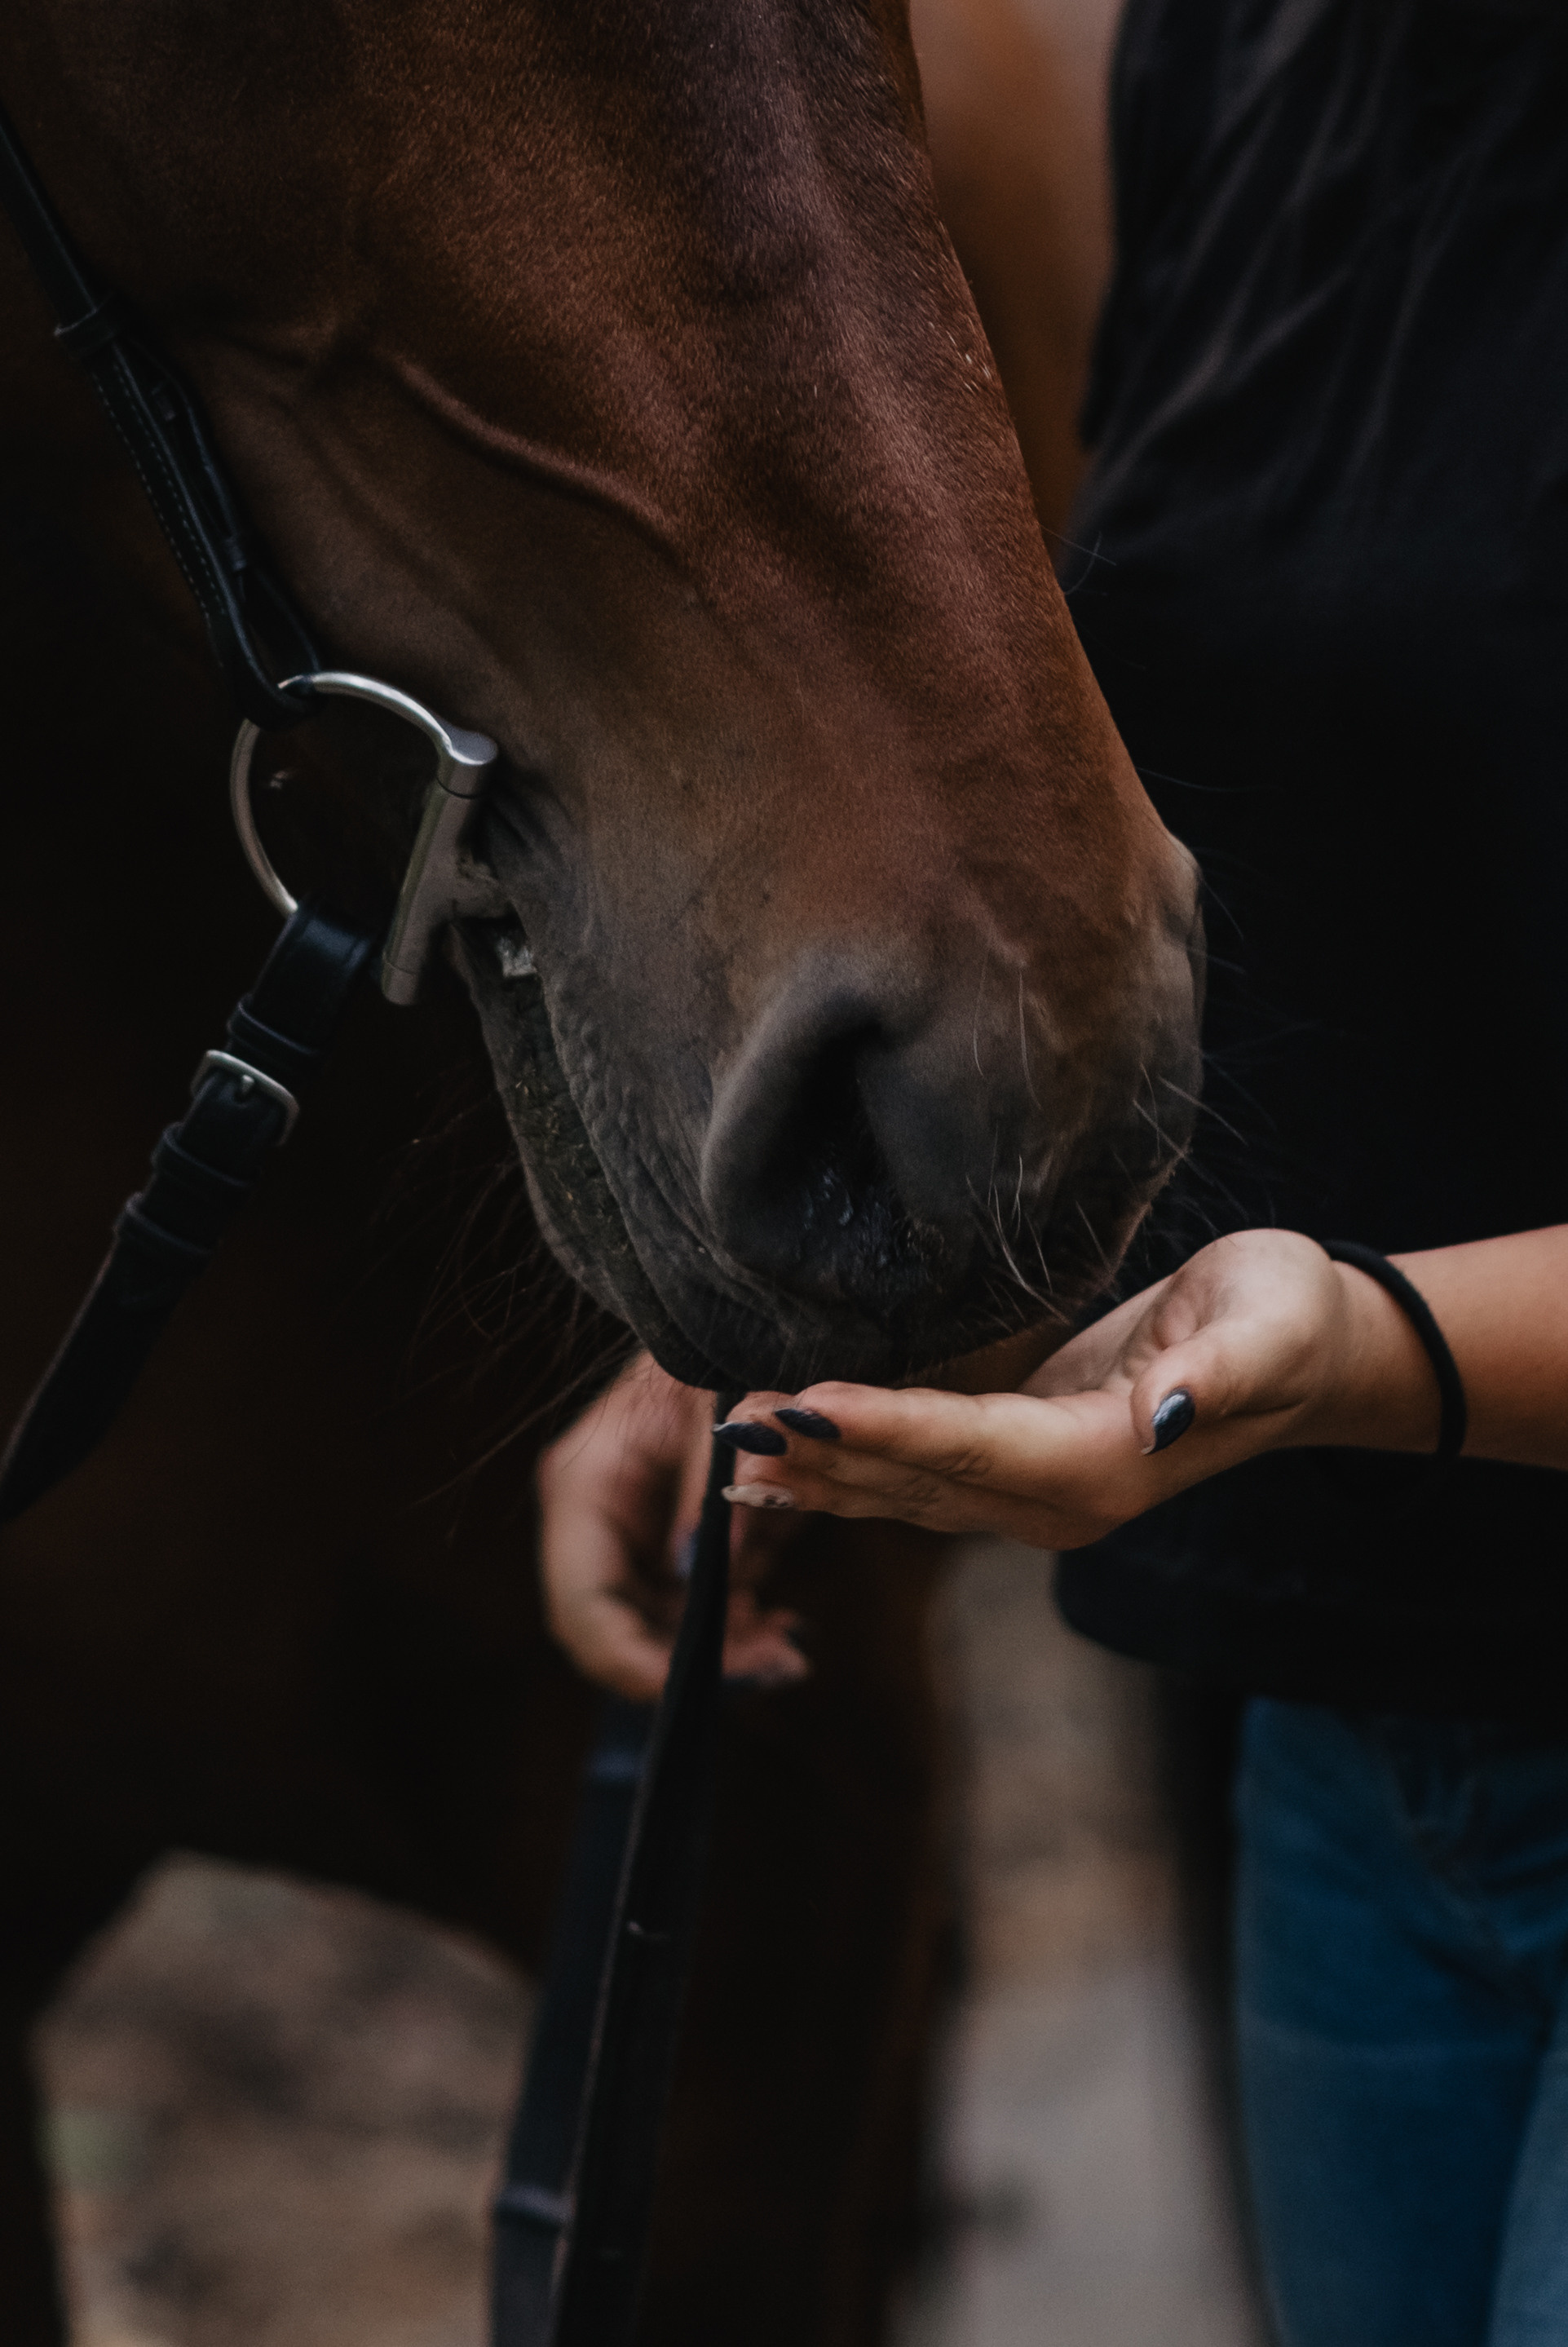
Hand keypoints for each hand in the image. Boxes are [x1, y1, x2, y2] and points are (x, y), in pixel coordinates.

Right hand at [537, 1351, 808, 1698]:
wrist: (737, 1328)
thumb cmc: (721, 1353)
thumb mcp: (717, 1409)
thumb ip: (707, 1486)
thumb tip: (695, 1570)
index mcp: (584, 1485)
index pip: (585, 1605)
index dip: (634, 1662)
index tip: (707, 1687)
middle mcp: (593, 1520)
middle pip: (618, 1632)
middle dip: (690, 1666)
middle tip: (775, 1668)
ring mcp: (626, 1536)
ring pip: (657, 1632)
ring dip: (719, 1652)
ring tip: (786, 1650)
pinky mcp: (664, 1544)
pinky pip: (687, 1611)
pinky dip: (730, 1626)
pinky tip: (777, 1625)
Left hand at [718, 1230, 1443, 1548]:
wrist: (1312, 1355)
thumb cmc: (1287, 1317)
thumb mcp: (1270, 1327)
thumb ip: (1212, 1375)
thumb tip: (1151, 1415)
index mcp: (1104, 1465)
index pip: (972, 1447)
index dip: (884, 1429)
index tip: (803, 1407)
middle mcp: (1060, 1501)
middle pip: (919, 1481)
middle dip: (821, 1454)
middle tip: (727, 1421)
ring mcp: (1037, 1498)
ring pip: (905, 1494)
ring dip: (816, 1474)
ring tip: (729, 1446)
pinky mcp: (1022, 1471)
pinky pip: (917, 1483)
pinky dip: (847, 1474)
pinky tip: (783, 1468)